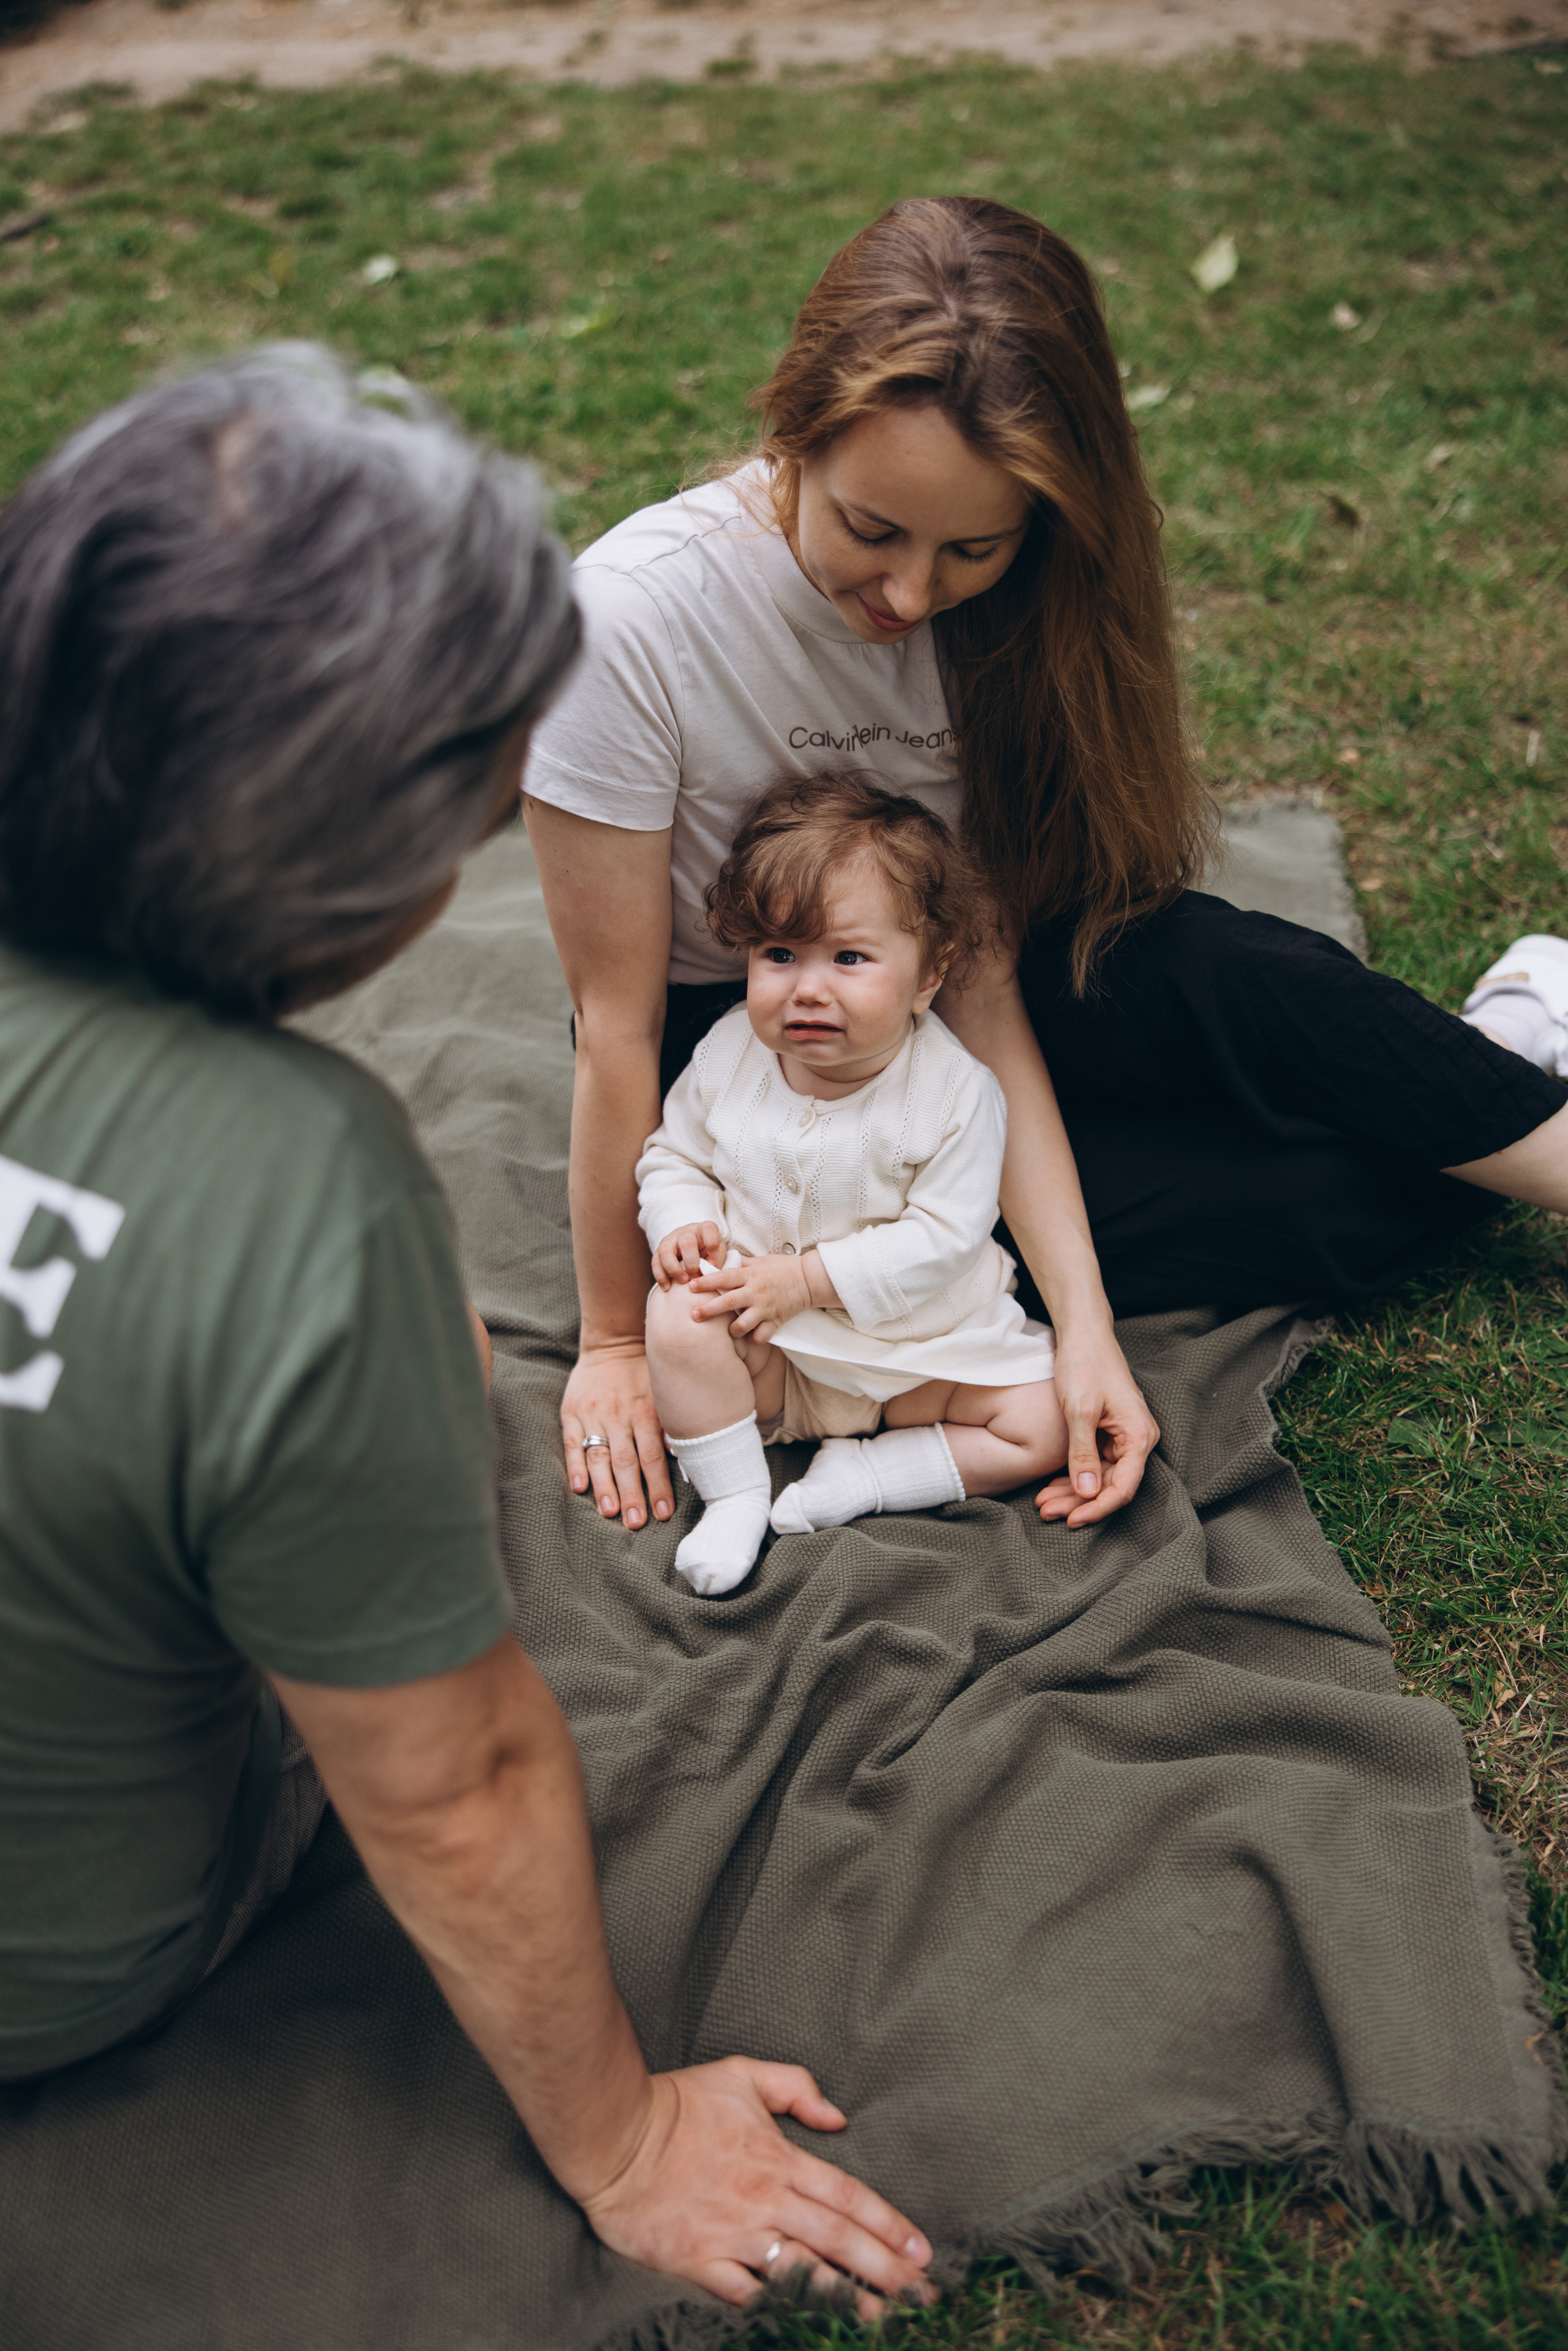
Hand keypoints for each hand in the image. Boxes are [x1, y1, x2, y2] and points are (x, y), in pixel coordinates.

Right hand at [562, 1342, 673, 1529]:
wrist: (614, 1339)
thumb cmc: (646, 1372)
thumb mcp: (665, 1392)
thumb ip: (670, 1424)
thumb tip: (681, 1455)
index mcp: (646, 1413)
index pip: (653, 1457)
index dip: (658, 1486)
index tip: (663, 1513)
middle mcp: (619, 1416)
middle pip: (626, 1462)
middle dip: (632, 1495)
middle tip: (636, 1523)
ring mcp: (593, 1415)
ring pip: (600, 1456)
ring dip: (605, 1487)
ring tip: (610, 1512)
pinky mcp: (571, 1412)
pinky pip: (572, 1442)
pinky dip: (575, 1465)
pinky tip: (579, 1487)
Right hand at [577, 2057, 932, 2316]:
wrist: (613, 2135)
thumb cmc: (676, 2103)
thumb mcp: (740, 2075)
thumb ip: (794, 2087)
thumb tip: (838, 2115)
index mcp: (777, 2159)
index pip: (847, 2195)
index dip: (887, 2223)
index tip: (920, 2247)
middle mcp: (764, 2201)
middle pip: (836, 2238)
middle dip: (884, 2268)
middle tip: (920, 2293)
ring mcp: (733, 2235)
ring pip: (801, 2271)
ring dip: (845, 2295)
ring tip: (881, 2317)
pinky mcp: (700, 2263)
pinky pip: (747, 2295)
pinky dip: (777, 2309)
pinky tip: (805, 2324)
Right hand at [652, 1222, 725, 1289]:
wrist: (692, 1248)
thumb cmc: (707, 1251)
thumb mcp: (716, 1253)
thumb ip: (715, 1262)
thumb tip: (706, 1275)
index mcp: (703, 1230)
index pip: (708, 1228)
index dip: (712, 1242)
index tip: (714, 1255)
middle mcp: (685, 1233)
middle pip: (686, 1242)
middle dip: (691, 1263)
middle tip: (695, 1277)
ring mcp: (670, 1240)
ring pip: (665, 1251)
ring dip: (674, 1269)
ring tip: (682, 1282)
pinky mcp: (658, 1251)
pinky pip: (655, 1262)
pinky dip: (661, 1277)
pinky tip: (667, 1287)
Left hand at [687, 1252, 817, 1344]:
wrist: (809, 1279)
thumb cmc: (782, 1267)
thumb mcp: (759, 1261)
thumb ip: (738, 1265)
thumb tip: (716, 1263)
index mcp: (750, 1275)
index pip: (724, 1278)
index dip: (706, 1282)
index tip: (690, 1286)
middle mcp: (756, 1292)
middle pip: (728, 1302)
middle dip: (709, 1310)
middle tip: (693, 1315)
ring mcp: (766, 1308)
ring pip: (743, 1325)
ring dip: (732, 1329)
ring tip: (728, 1331)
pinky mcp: (776, 1321)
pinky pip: (760, 1336)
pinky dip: (753, 1338)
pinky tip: (749, 1336)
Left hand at [1035, 1319, 1158, 1528]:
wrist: (1083, 1333)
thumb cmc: (1085, 1364)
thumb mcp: (1079, 1409)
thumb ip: (1082, 1453)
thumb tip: (1087, 1493)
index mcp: (1139, 1436)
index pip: (1123, 1488)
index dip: (1097, 1508)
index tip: (1071, 1520)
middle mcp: (1136, 1440)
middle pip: (1110, 1486)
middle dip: (1078, 1503)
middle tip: (1046, 1512)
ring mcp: (1122, 1437)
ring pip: (1099, 1478)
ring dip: (1072, 1492)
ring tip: (1043, 1504)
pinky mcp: (1107, 1432)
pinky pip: (1093, 1463)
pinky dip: (1072, 1475)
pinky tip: (1050, 1486)